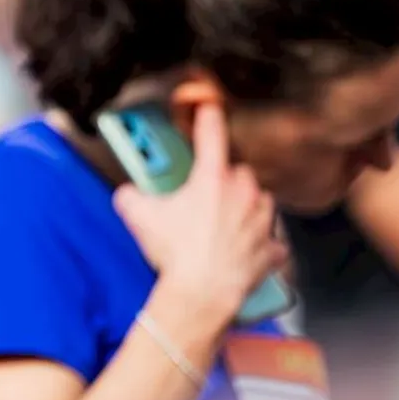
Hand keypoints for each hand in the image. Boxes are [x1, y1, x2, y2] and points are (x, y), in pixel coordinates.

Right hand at [112, 104, 284, 340]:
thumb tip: (126, 193)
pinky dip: (261, 245)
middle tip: (204, 199)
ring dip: (246, 208)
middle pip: (239, 173)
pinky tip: (244, 252)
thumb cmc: (174, 252)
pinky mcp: (272, 249)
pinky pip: (271, 241)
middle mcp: (244, 193)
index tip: (209, 106)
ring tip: (224, 227)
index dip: (208, 117)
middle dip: (225, 181)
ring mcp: (263, 221)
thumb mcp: (139, 217)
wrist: (200, 293)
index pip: (212, 135)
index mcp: (212, 178)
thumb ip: (131, 196)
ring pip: (260, 203)